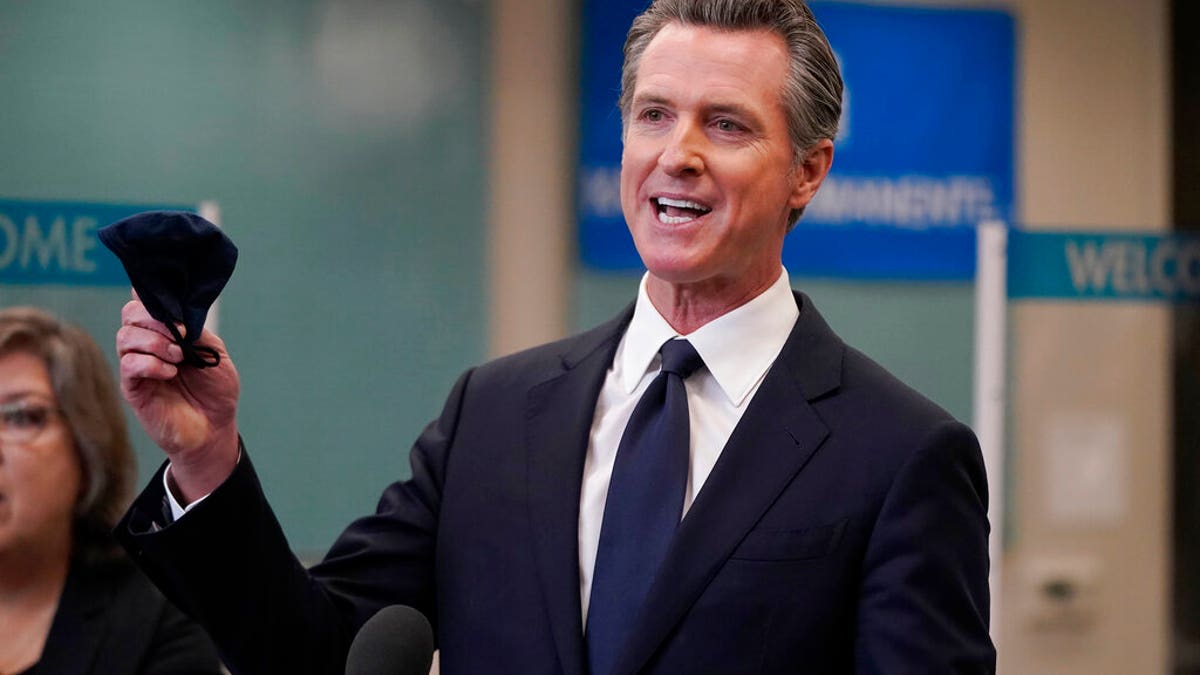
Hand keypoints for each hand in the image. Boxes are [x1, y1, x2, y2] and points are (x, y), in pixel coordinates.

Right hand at [116, 293, 240, 500]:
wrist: (215, 427)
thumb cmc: (215, 390)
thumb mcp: (214, 353)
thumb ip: (195, 331)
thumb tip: (176, 313)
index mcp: (166, 331)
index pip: (144, 302)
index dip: (152, 297)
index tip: (175, 308)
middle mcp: (147, 344)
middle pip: (130, 314)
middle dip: (155, 319)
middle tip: (180, 335)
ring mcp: (137, 365)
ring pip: (126, 337)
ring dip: (155, 342)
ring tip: (179, 357)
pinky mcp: (133, 388)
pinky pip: (129, 365)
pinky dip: (150, 363)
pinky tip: (169, 372)